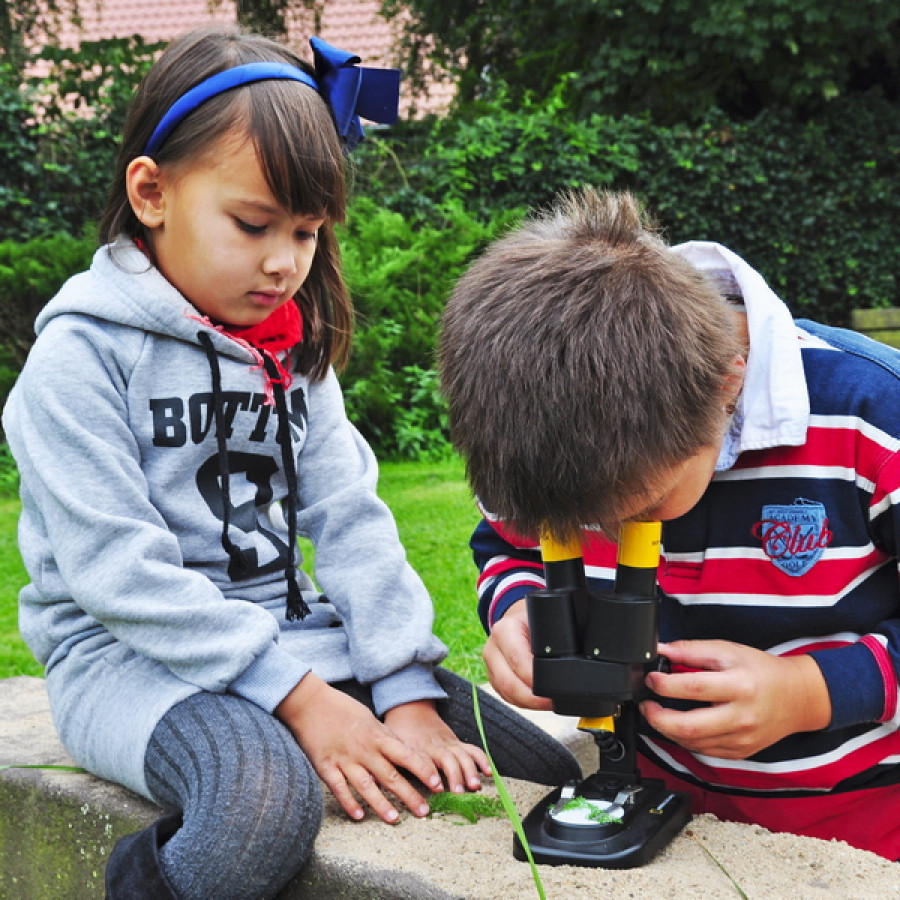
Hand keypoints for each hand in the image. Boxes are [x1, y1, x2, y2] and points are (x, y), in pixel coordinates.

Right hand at [275, 673, 442, 823]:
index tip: (437, 784)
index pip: (406, 756)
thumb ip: (385, 737)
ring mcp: (345, 759)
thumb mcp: (369, 718)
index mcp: (377, 736)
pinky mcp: (326, 767)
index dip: (423, 770)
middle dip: (409, 795)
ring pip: (367, 786)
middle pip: (391, 776)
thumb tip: (403, 752)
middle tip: (425, 812)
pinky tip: (359, 816)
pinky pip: (339, 788)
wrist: (310, 702)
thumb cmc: (342, 708)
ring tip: (395, 820)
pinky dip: (349, 803)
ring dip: (382, 805)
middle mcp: (364, 750)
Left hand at [384, 700, 491, 793]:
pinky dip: (482, 760)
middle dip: (455, 775)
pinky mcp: (456, 742)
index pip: (425, 760)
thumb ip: (385, 759)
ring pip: (463, 755)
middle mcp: (435, 745)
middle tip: (459, 793)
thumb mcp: (388, 742)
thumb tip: (372, 779)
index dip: (432, 773)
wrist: (410, 706)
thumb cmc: (396, 729)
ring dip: (470, 770)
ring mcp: (448, 742)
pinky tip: (489, 772)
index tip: (437, 787)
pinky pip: (472, 749)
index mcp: (417, 746)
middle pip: (448, 759)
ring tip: (475, 786)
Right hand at [482, 599, 552, 710]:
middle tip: (552, 702)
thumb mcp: (544, 620)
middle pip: (507, 682)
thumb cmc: (533, 619)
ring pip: (505, 692)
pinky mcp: (493, 677)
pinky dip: (522, 701)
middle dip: (532, 698)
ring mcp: (490, 664)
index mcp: (504, 630)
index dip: (536, 678)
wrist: (519, 618)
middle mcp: (493, 648)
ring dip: (528, 702)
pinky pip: (505, 695)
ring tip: (548, 703)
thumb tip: (576, 656)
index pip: (518, 660)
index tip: (553, 688)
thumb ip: (556, 635)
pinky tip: (536, 701)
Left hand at [641, 640, 831, 758]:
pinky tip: (679, 725)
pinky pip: (703, 751)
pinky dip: (685, 739)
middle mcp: (741, 717)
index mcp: (739, 686)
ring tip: (658, 713)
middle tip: (646, 704)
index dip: (664, 685)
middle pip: (689, 726)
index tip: (651, 679)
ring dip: (667, 729)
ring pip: (693, 743)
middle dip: (657, 717)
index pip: (693, 688)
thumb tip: (661, 649)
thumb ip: (692, 650)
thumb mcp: (728, 651)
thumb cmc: (762, 671)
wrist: (797, 698)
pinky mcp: (739, 752)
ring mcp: (741, 739)